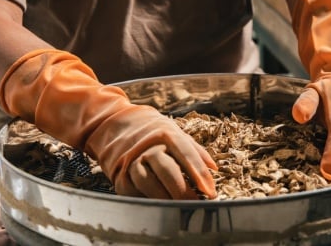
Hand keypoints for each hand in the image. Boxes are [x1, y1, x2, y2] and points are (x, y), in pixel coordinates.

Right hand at [0, 50, 216, 198]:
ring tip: (178, 207)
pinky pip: (134, 190)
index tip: (211, 191)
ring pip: (149, 182)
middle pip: (168, 170)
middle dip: (183, 190)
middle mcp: (149, 146)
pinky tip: (159, 203)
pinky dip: (147, 198)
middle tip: (195, 203)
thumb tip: (215, 168)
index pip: (187, 155)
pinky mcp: (120, 173)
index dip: (200, 175)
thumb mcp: (176, 133)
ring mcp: (132, 159)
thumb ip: (196, 150)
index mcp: (167, 134)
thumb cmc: (154, 132)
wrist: (116, 124)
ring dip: (165, 197)